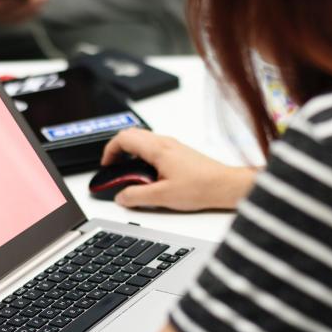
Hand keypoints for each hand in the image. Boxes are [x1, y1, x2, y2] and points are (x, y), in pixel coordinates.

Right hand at [101, 128, 256, 210]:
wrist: (225, 186)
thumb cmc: (201, 187)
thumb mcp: (162, 197)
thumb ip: (137, 197)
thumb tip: (121, 197)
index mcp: (157, 149)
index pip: (123, 138)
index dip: (109, 151)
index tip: (106, 166)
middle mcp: (165, 142)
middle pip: (131, 135)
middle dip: (117, 150)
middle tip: (113, 167)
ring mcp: (173, 146)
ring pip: (143, 140)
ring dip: (131, 153)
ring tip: (129, 173)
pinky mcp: (179, 152)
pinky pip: (154, 147)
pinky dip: (143, 156)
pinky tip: (148, 175)